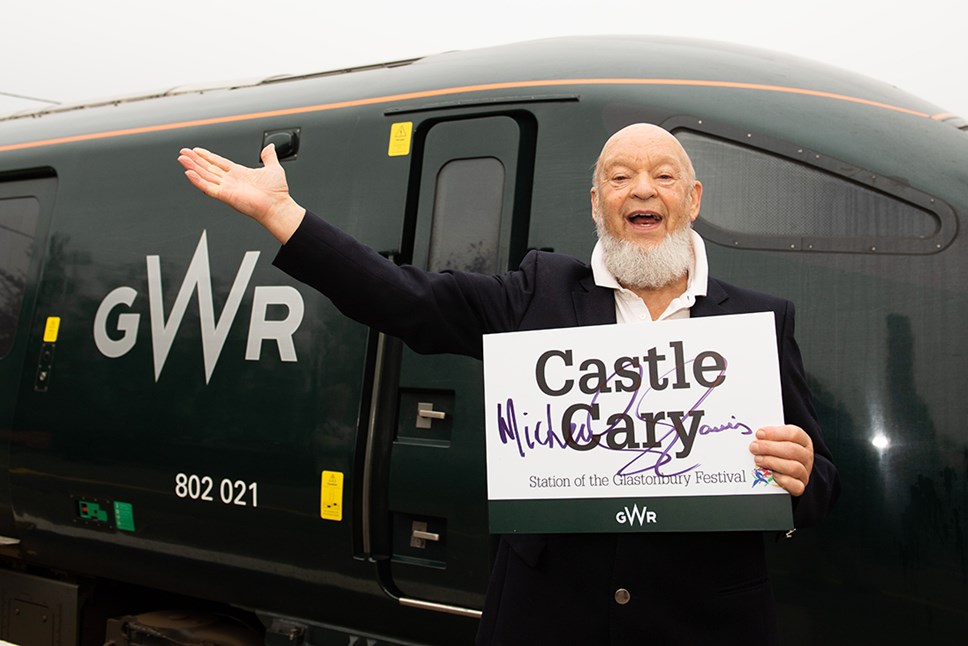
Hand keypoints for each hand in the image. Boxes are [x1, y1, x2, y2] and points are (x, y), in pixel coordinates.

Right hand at [177, 144, 304, 242]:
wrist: (278, 206)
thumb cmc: (277, 192)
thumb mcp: (273, 168)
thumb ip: (269, 157)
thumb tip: (270, 147)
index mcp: (239, 173)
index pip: (219, 162)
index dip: (207, 156)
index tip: (196, 150)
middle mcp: (231, 181)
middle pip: (208, 168)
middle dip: (195, 160)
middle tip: (183, 152)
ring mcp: (227, 188)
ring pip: (205, 176)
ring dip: (193, 167)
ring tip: (182, 159)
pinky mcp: (225, 196)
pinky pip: (208, 188)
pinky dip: (198, 180)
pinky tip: (189, 173)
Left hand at [749, 425, 813, 495]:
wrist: (789, 473)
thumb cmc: (780, 452)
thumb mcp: (778, 440)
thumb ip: (769, 437)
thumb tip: (756, 435)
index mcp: (803, 440)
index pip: (794, 434)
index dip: (775, 433)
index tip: (759, 434)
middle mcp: (806, 456)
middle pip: (792, 450)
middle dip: (770, 448)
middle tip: (754, 447)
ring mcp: (805, 472)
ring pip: (794, 467)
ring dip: (773, 462)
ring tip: (758, 459)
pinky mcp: (800, 486)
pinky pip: (796, 486)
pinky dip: (783, 480)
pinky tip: (772, 475)